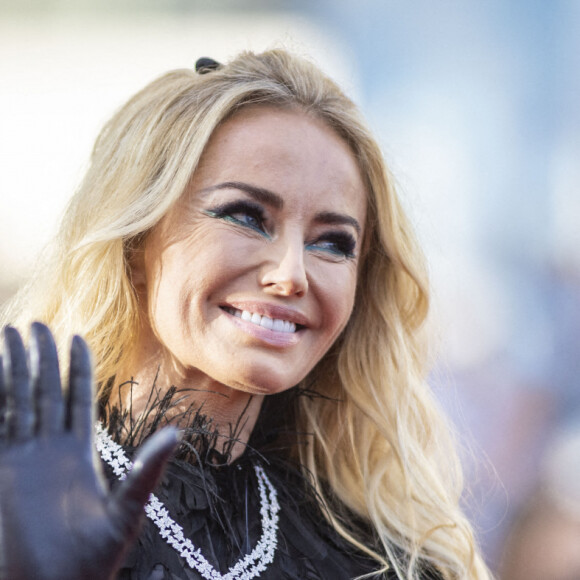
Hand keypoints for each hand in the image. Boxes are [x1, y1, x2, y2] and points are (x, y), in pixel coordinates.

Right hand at [0, 323, 178, 579]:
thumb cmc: (94, 558)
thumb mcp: (128, 508)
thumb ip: (148, 467)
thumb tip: (178, 431)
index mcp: (80, 451)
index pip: (77, 397)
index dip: (77, 368)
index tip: (76, 337)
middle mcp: (50, 448)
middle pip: (45, 390)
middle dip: (40, 357)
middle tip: (34, 324)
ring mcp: (22, 458)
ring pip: (18, 399)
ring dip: (15, 367)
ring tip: (12, 334)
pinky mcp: (4, 470)